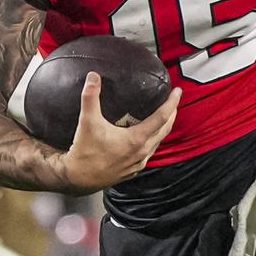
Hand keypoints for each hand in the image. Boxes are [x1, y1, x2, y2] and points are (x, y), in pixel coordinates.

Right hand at [58, 73, 179, 192]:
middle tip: (173, 101)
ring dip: (163, 129)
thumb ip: (90, 97)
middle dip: (171, 115)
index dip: (171, 103)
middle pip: (164, 130)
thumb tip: (93, 76)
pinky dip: (153, 141)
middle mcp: (141, 152)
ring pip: (157, 143)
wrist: (78, 179)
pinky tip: (146, 138)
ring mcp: (138, 163)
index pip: (161, 118)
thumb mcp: (87, 122)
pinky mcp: (132, 170)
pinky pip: (149, 153)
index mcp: (136, 139)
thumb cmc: (84, 153)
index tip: (178, 92)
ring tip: (163, 117)